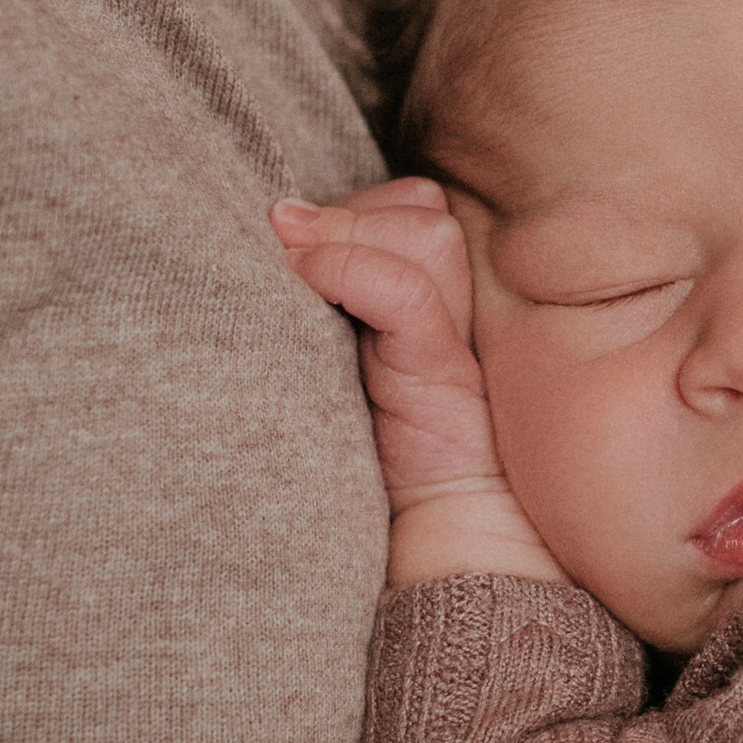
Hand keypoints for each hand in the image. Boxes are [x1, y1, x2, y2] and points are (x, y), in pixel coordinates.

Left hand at [274, 180, 562, 584]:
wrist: (437, 538)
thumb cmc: (380, 454)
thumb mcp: (340, 355)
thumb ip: (332, 288)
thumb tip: (277, 215)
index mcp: (444, 297)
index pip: (413, 204)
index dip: (354, 211)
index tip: (295, 249)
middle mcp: (464, 307)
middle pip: (419, 206)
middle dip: (350, 217)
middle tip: (294, 261)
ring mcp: (461, 339)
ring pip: (421, 230)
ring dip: (347, 238)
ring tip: (300, 279)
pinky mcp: (448, 374)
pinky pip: (404, 289)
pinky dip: (348, 270)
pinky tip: (310, 287)